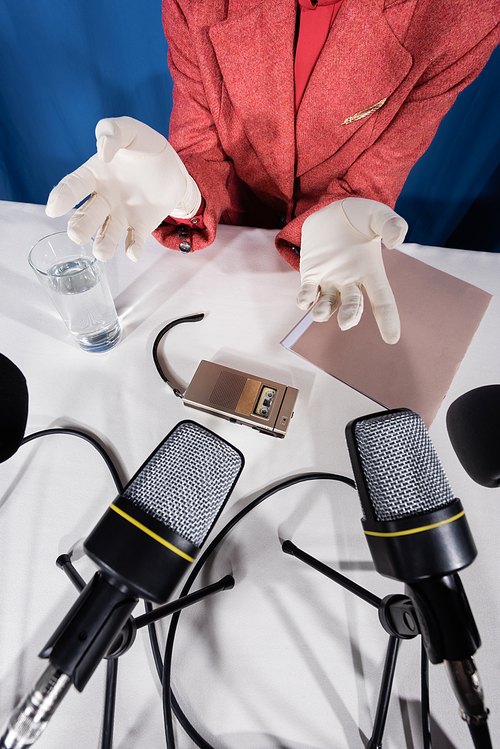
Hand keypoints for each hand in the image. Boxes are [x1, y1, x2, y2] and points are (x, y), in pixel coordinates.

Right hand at [46, 116, 200, 261]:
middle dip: (80, 227)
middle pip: (86, 216)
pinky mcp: (140, 227)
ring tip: (102, 253)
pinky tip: (132, 253)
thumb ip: (113, 132)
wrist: (173, 165)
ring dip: (103, 245)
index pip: (73, 187)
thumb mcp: (130, 130)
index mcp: (93, 176)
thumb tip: (103, 152)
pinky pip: (133, 241)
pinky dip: (132, 249)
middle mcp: (102, 200)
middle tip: (76, 234)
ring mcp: (120, 215)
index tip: (54, 209)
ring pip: (106, 235)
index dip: (62, 197)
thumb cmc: (143, 146)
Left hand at [297, 198, 407, 343]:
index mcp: (372, 272)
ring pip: (328, 304)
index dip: (388, 319)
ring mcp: (330, 281)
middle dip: (349, 315)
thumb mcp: (378, 215)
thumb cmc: (360, 216)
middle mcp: (351, 282)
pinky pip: (308, 292)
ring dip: (323, 311)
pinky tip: (304, 301)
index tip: (392, 338)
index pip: (383, 300)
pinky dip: (305, 299)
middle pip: (352, 305)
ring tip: (319, 314)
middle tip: (346, 322)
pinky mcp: (311, 275)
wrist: (332, 210)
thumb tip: (396, 242)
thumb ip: (390, 224)